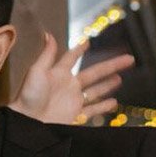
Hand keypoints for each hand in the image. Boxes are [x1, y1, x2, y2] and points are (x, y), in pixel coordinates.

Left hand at [10, 33, 134, 125]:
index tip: (88, 42)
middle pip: (94, 73)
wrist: (26, 123)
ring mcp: (73, 101)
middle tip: (129, 58)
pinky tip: (114, 103)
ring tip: (120, 78)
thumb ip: (46, 55)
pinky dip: (103, 107)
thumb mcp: (36, 72)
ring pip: (95, 91)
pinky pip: (92, 110)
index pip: (72, 58)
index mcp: (58, 73)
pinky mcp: (75, 115)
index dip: (79, 50)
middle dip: (111, 65)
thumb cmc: (28, 97)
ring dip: (108, 85)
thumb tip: (49, 34)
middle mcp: (68, 86)